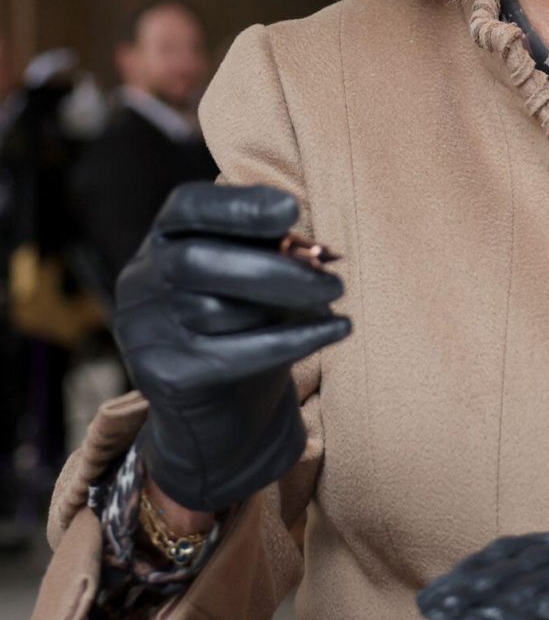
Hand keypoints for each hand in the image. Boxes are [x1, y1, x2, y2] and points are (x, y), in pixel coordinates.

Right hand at [114, 182, 349, 512]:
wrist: (219, 413)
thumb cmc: (245, 326)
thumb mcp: (255, 281)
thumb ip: (274, 254)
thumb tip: (320, 252)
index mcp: (163, 240)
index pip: (187, 208)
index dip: (238, 205)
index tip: (291, 210)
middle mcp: (141, 281)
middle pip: (196, 261)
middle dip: (272, 267)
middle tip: (334, 280)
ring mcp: (145, 331)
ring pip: (215, 309)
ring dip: (285, 303)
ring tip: (332, 300)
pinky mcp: (164, 376)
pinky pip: (233, 354)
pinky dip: (293, 341)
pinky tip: (337, 330)